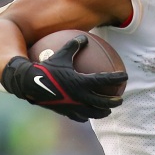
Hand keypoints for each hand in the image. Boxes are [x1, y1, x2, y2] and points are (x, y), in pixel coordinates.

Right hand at [0, 35, 126, 122]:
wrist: (29, 84)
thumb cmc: (45, 68)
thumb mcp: (60, 55)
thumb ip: (73, 46)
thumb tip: (83, 37)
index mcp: (80, 82)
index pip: (104, 81)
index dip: (116, 78)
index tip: (125, 76)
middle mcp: (79, 96)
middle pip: (103, 102)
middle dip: (114, 102)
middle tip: (120, 99)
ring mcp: (73, 106)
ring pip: (93, 113)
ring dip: (102, 112)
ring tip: (107, 111)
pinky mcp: (65, 112)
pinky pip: (79, 116)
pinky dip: (85, 116)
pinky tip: (87, 115)